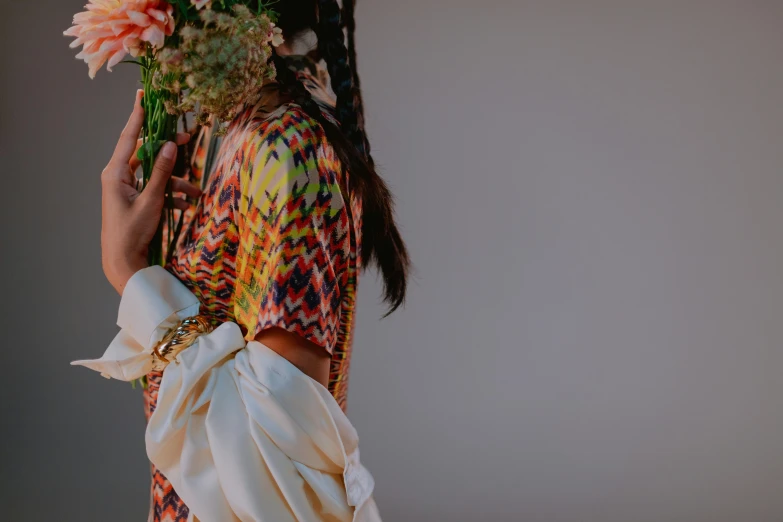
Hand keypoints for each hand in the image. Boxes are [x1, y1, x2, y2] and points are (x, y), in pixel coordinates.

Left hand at [101, 89, 200, 294]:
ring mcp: (127, 188)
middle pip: (146, 153)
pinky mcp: (135, 199)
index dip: (137, 116)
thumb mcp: (151, 201)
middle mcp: (119, 176)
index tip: (143, 95)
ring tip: (195, 192)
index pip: (129, 137)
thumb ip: (161, 172)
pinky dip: (171, 195)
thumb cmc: (132, 232)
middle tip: (186, 139)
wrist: (123, 262)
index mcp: (115, 172)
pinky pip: (155, 189)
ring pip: (155, 174)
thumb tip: (169, 145)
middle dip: (168, 151)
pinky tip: (186, 205)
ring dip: (176, 182)